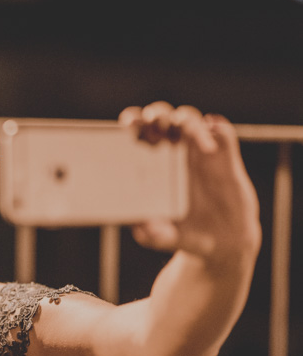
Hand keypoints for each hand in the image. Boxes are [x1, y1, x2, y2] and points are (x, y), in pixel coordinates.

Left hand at [119, 101, 260, 263]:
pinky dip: (218, 128)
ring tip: (191, 135)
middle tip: (156, 127)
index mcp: (151, 165)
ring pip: (189, 118)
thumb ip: (155, 234)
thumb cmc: (186, 233)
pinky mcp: (226, 156)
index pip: (137, 134)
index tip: (129, 126)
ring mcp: (199, 150)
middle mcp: (173, 152)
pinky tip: (214, 136)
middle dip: (157, 115)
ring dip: (187, 121)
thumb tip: (142, 230)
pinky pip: (223, 132)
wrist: (223, 241)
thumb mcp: (168, 237)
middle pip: (161, 118)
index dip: (132, 123)